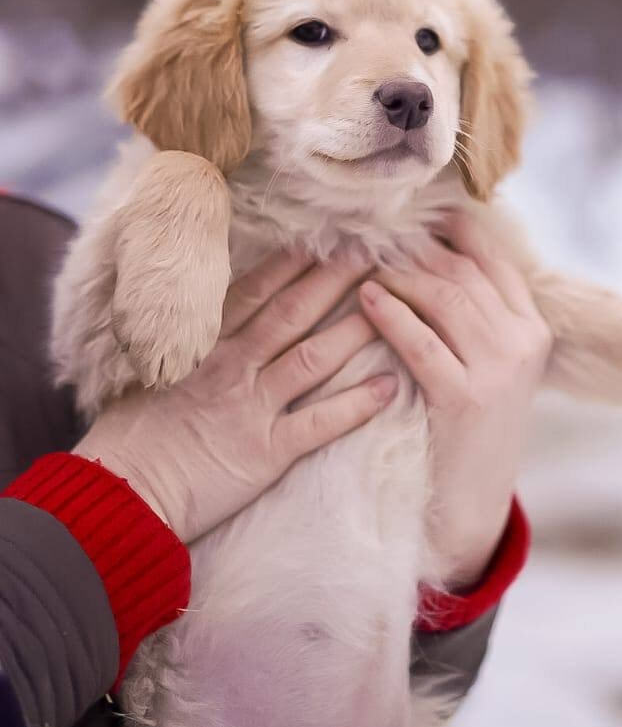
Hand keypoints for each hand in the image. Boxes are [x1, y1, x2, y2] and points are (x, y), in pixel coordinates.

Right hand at [75, 249, 397, 542]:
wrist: (121, 490)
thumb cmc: (131, 432)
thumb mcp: (155, 368)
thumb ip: (189, 340)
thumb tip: (205, 313)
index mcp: (206, 342)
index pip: (258, 289)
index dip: (295, 261)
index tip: (327, 236)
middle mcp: (234, 365)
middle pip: (294, 311)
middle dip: (335, 279)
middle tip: (373, 251)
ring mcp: (253, 405)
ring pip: (314, 357)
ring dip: (356, 329)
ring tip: (394, 305)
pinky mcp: (266, 450)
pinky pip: (320, 423)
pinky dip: (356, 405)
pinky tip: (388, 387)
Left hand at [359, 211, 549, 586]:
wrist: (471, 504)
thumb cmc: (468, 425)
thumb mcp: (488, 362)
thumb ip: (475, 311)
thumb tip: (432, 246)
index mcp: (532, 327)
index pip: (492, 257)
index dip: (451, 228)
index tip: (411, 213)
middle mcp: (523, 341)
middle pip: (463, 271)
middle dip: (414, 249)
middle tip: (371, 235)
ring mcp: (500, 369)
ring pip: (445, 296)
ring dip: (398, 274)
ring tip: (361, 262)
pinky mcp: (467, 398)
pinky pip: (421, 341)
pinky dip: (390, 314)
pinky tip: (365, 299)